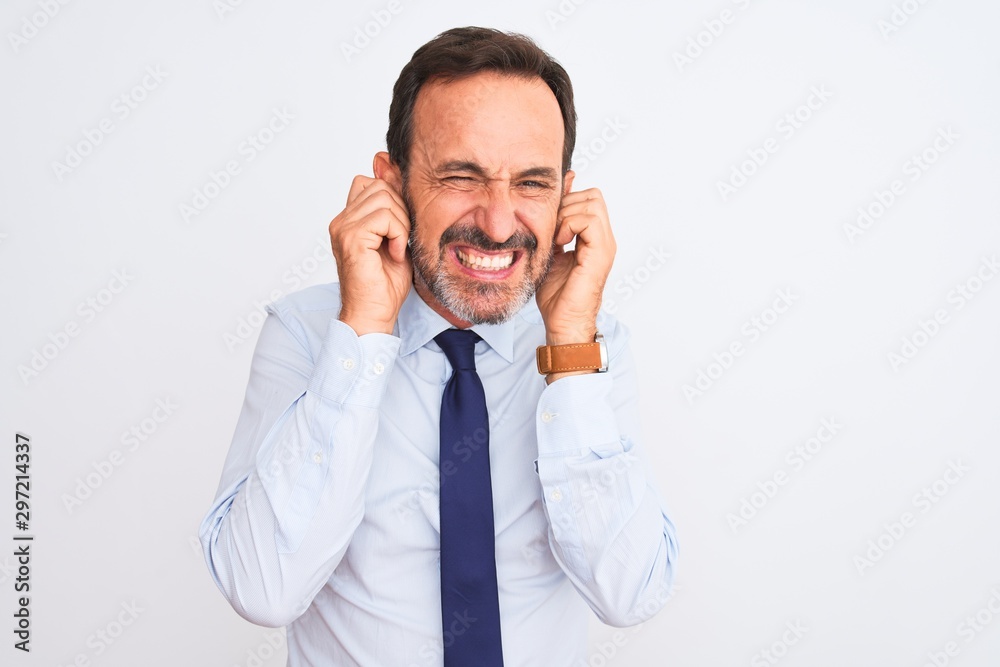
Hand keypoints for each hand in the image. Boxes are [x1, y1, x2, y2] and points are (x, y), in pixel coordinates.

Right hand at [329, 175, 411, 334]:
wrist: (373, 314)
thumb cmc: (384, 285)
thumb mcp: (395, 240)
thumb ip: (394, 213)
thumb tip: (398, 180)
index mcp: (348, 220)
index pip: (369, 182)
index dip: (392, 195)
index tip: (400, 224)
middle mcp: (341, 221)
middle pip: (380, 186)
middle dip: (400, 210)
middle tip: (400, 240)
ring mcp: (343, 228)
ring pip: (384, 198)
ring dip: (401, 223)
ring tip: (397, 248)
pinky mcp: (351, 238)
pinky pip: (385, 217)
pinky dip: (398, 234)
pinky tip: (395, 254)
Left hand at [535, 187, 615, 346]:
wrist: (563, 322)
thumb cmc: (557, 296)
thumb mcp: (550, 253)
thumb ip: (554, 231)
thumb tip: (548, 208)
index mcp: (594, 238)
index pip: (589, 198)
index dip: (567, 200)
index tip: (549, 218)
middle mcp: (603, 239)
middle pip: (593, 195)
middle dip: (567, 203)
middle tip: (553, 228)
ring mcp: (604, 245)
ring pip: (593, 203)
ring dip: (567, 214)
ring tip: (556, 236)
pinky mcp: (600, 254)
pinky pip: (590, 220)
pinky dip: (570, 224)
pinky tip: (560, 241)